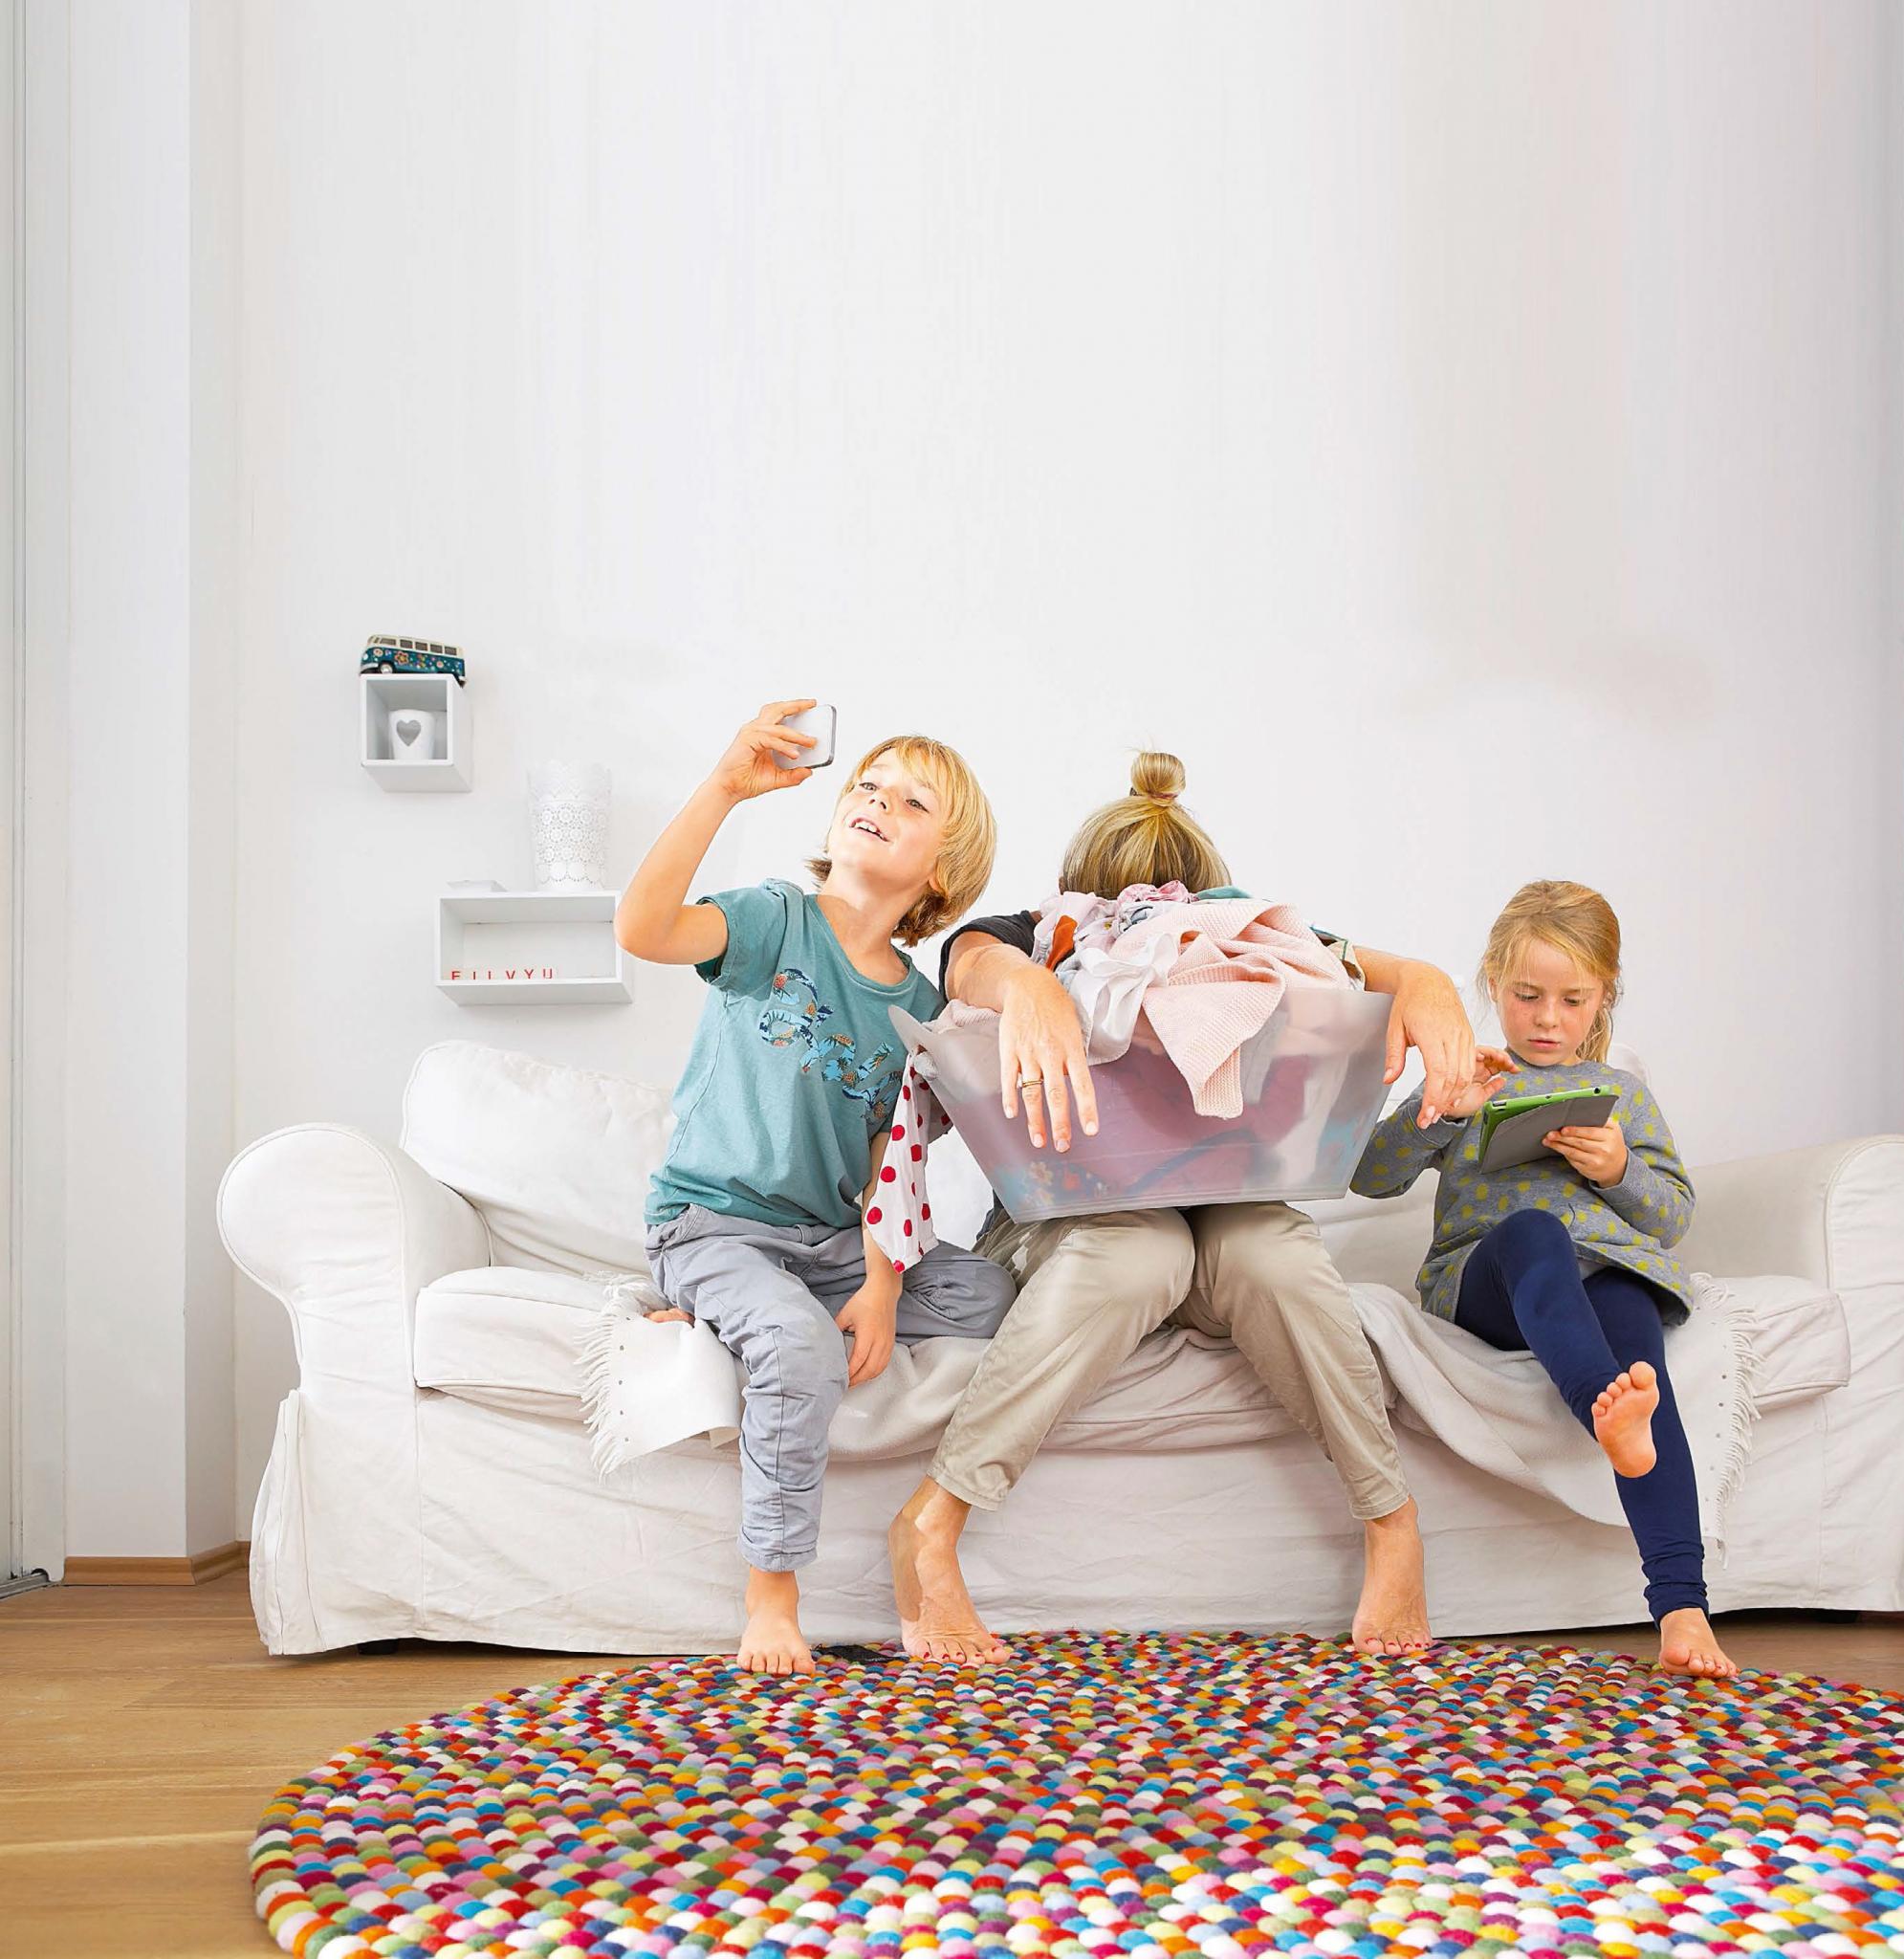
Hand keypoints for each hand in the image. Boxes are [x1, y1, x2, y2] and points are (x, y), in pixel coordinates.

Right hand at [706, 699, 820, 802]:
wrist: (730, 790)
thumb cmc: (748, 781)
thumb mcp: (777, 778)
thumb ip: (793, 775)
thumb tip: (809, 771)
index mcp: (761, 734)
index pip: (779, 714)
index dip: (794, 708)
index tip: (810, 705)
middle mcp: (755, 729)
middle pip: (777, 709)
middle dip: (796, 705)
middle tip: (812, 703)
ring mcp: (750, 733)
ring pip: (778, 727)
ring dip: (796, 734)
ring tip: (810, 742)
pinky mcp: (747, 740)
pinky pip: (771, 740)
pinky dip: (784, 746)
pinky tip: (795, 754)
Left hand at [837, 1280, 896, 1385]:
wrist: (883, 1292)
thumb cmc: (866, 1300)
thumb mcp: (845, 1314)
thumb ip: (836, 1329)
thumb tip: (829, 1342)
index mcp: (868, 1334)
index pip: (858, 1360)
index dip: (850, 1373)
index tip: (841, 1379)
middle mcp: (880, 1341)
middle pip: (869, 1369)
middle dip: (857, 1380)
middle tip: (846, 1385)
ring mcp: (887, 1343)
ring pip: (878, 1368)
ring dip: (866, 1377)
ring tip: (855, 1381)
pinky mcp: (891, 1342)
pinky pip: (884, 1363)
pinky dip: (875, 1371)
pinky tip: (867, 1373)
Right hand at [997, 965, 1098, 1151]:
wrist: (1028, 985)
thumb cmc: (1056, 1007)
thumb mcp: (1074, 1028)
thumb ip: (1073, 1058)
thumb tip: (1073, 1084)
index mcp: (1072, 1048)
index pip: (1083, 1085)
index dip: (1087, 1109)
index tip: (1090, 1131)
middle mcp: (1051, 1053)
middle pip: (1056, 1095)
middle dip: (1060, 1125)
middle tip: (1062, 1145)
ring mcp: (1028, 1052)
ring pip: (1032, 1093)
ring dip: (1035, 1120)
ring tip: (1038, 1140)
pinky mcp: (1009, 1050)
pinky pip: (1008, 1078)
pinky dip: (1010, 1098)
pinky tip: (1012, 1114)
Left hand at [1382, 962, 1479, 1125]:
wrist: (1429, 980)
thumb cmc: (1411, 1001)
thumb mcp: (1394, 1027)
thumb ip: (1393, 1056)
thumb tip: (1388, 1079)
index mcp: (1432, 1033)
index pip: (1438, 1073)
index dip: (1434, 1097)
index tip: (1427, 1114)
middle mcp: (1452, 1036)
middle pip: (1454, 1078)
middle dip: (1442, 1103)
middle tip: (1428, 1119)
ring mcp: (1464, 1036)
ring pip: (1465, 1074)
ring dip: (1453, 1096)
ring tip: (1438, 1110)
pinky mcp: (1469, 1037)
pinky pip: (1469, 1065)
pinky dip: (1462, 1083)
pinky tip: (1450, 1093)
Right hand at [1437, 1046, 1520, 1120]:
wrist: (1443, 1110)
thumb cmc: (1459, 1106)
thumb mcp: (1481, 1098)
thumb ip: (1492, 1088)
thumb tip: (1503, 1080)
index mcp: (1481, 1074)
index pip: (1497, 1065)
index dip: (1508, 1065)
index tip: (1516, 1069)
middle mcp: (1475, 1067)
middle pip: (1493, 1056)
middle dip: (1504, 1058)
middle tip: (1511, 1064)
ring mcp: (1468, 1062)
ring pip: (1486, 1051)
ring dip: (1497, 1054)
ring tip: (1504, 1060)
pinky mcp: (1460, 1059)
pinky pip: (1473, 1051)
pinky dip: (1483, 1051)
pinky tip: (1488, 1056)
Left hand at [1546, 1118, 1626, 1184]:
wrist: (1618, 1167)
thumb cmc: (1611, 1143)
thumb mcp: (1611, 1129)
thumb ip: (1599, 1120)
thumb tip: (1577, 1114)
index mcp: (1610, 1136)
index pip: (1590, 1132)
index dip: (1575, 1131)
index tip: (1563, 1129)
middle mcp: (1605, 1150)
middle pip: (1580, 1142)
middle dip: (1563, 1137)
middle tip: (1551, 1133)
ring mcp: (1597, 1161)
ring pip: (1573, 1152)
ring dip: (1558, 1146)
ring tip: (1548, 1140)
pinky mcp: (1588, 1170)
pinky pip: (1573, 1160)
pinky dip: (1563, 1153)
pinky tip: (1556, 1148)